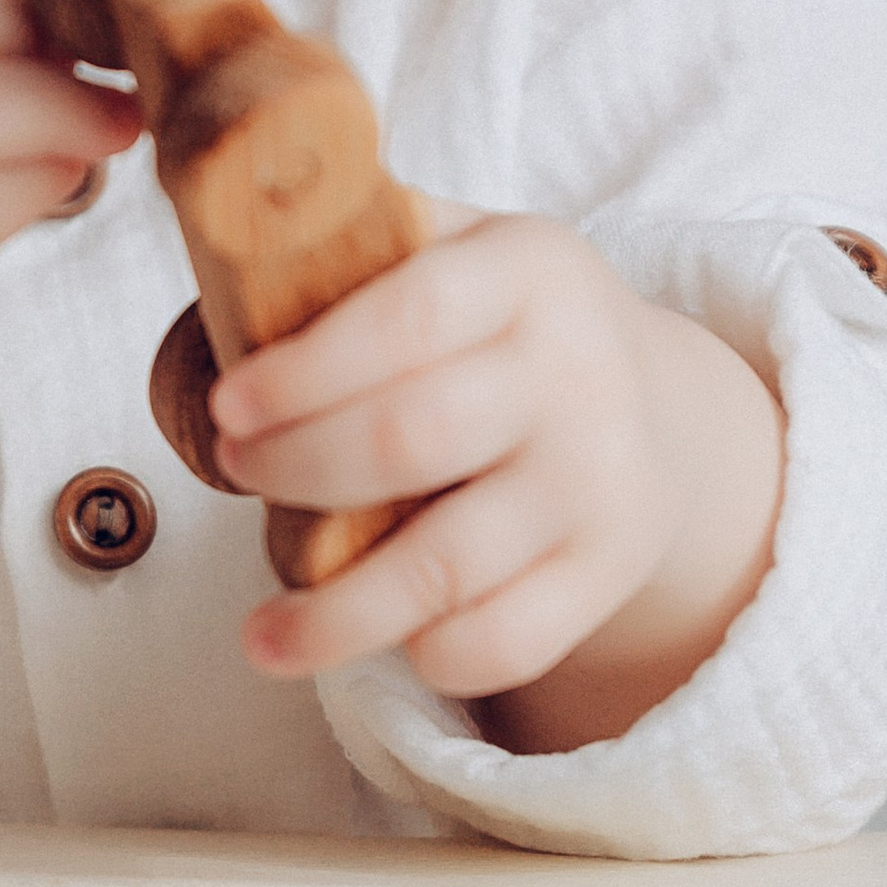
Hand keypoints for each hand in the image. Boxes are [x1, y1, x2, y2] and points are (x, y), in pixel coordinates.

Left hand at [205, 210, 785, 750]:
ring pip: (445, 567)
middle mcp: (578, 374)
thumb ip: (361, 240)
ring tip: (262, 636)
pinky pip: (503, 640)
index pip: (408, 317)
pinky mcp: (608, 571)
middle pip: (410, 440)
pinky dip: (428, 654)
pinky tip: (382, 644)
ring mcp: (600, 481)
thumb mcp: (461, 249)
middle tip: (237, 469)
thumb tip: (224, 232)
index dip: (305, 369)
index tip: (228, 406)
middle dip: (298, 467)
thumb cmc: (505, 328)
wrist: (662, 410)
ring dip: (335, 614)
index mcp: (530, 271)